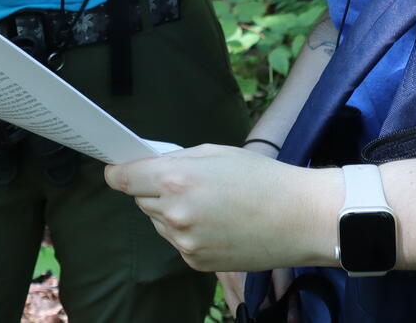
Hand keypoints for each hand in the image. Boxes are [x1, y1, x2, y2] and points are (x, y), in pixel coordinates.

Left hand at [103, 144, 340, 274]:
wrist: (299, 219)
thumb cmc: (262, 179)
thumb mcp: (216, 153)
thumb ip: (177, 160)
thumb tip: (149, 166)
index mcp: (176, 180)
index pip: (124, 179)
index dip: (118, 172)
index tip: (116, 169)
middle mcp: (175, 213)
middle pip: (141, 199)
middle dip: (155, 189)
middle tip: (187, 182)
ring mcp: (185, 242)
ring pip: (159, 222)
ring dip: (171, 211)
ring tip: (210, 203)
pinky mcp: (196, 262)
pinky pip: (177, 241)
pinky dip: (188, 232)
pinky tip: (217, 223)